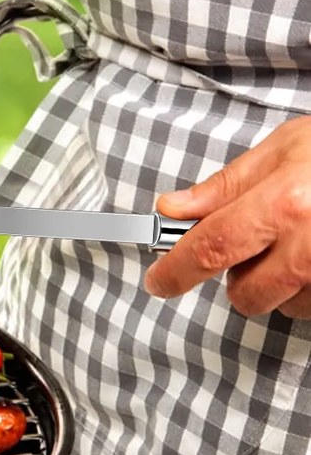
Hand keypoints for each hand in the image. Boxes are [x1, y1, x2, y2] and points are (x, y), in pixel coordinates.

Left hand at [144, 115, 310, 317]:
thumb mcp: (285, 148)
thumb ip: (226, 186)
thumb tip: (173, 209)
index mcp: (285, 204)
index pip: (211, 248)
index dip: (176, 271)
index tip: (158, 283)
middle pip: (247, 293)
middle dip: (239, 278)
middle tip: (257, 244)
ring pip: (286, 306)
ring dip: (282, 285)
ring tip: (303, 242)